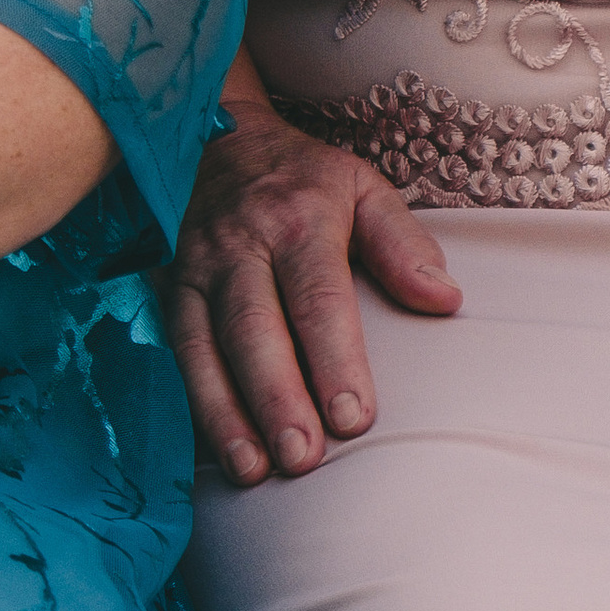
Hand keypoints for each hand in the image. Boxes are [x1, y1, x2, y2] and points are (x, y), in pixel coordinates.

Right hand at [166, 92, 459, 481]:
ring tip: (252, 470)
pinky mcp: (164, 288)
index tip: (354, 418)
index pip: (316, 296)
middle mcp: (238, 245)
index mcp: (296, 220)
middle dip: (275, 398)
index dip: (333, 360)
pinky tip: (210, 448)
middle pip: (253, 329)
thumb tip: (445, 300)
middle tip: (301, 458)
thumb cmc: (303, 180)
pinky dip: (188, 401)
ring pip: (202, 346)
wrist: (218, 140)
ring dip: (224, 411)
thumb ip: (402, 244)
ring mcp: (193, 268)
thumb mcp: (362, 188)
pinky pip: (171, 350)